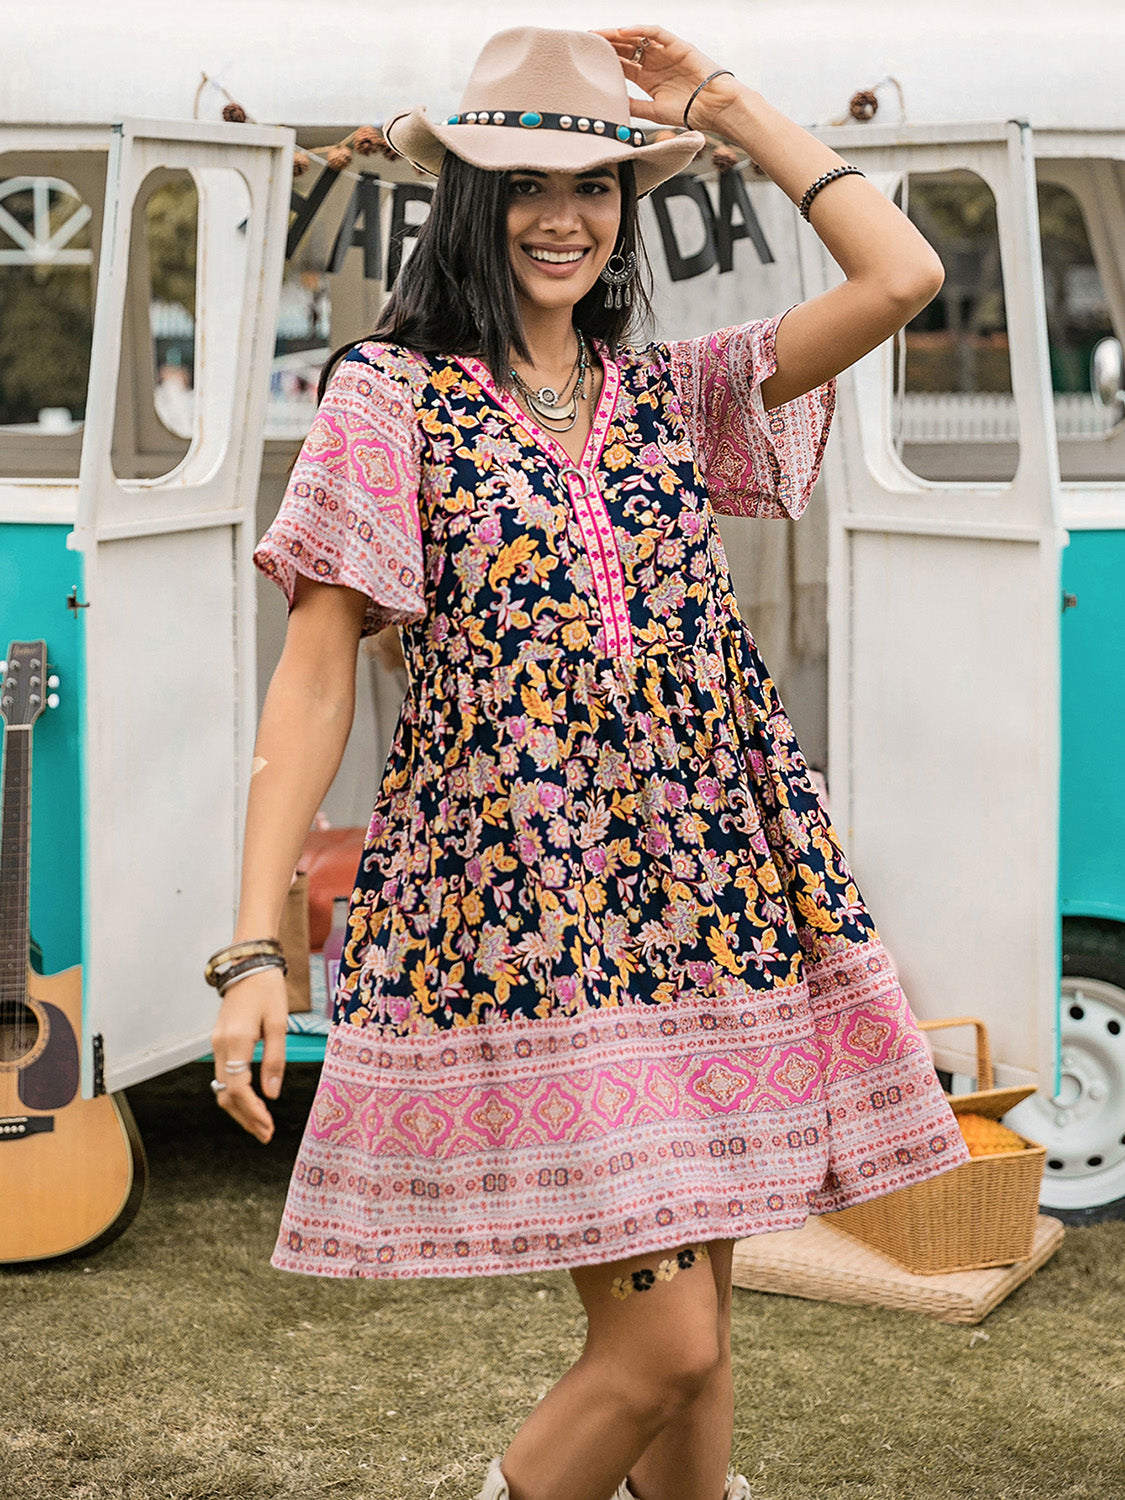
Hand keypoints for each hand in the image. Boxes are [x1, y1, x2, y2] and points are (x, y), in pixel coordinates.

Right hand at [209, 966, 288, 1142]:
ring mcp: (216, 1043)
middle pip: (226, 1094)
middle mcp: (219, 1045)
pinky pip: (224, 1075)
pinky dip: (235, 1093)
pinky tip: (251, 1102)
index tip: (268, 1125)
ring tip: (260, 1125)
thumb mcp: (278, 1023)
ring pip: (222, 1087)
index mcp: (235, 1041)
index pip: (238, 1089)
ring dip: (239, 1109)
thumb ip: (275, 1059)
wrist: (248, 964)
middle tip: (265, 1134)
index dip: (253, 1111)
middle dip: (245, 1118)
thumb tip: (272, 1094)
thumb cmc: (268, 990)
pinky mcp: (219, 1041)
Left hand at [594, 24, 743, 133]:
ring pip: (638, 37)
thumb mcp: (654, 112)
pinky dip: (640, 29)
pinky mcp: (677, 44)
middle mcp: (655, 62)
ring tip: (599, 34)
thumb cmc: (688, 112)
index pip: (623, 65)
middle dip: (607, 45)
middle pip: (626, 49)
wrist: (714, 108)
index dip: (606, 61)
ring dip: (618, 35)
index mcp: (648, 78)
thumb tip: (611, 106)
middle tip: (587, 42)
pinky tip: (623, 32)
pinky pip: (656, 32)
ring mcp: (665, 52)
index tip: (587, 60)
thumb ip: (634, 106)